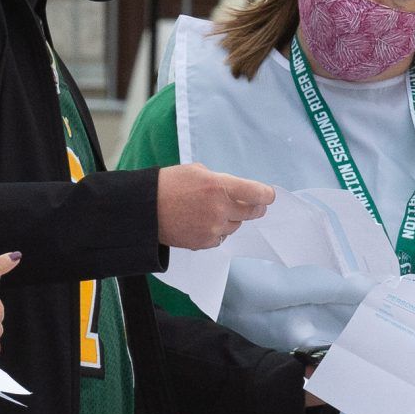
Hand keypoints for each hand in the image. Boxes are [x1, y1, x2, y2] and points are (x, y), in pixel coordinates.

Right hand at [157, 163, 274, 250]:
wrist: (145, 209)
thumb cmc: (169, 185)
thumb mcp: (198, 171)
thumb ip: (221, 181)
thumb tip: (236, 191)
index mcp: (220, 186)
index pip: (257, 193)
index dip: (266, 195)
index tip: (269, 196)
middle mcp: (220, 209)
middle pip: (251, 212)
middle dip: (255, 208)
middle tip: (254, 205)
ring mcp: (213, 228)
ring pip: (236, 226)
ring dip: (232, 219)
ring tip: (214, 210)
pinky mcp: (205, 242)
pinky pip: (221, 237)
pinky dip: (218, 230)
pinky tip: (203, 222)